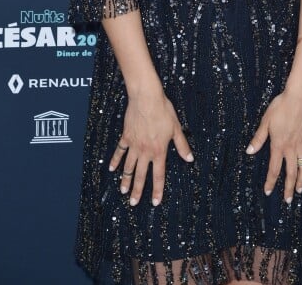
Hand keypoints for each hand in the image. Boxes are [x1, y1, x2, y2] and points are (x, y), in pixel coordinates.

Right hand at [109, 86, 193, 206]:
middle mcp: (145, 151)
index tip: (155, 202)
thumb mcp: (176, 128)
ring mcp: (134, 145)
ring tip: (123, 191)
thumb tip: (189, 159)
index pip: (158, 175)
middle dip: (137, 191)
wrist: (146, 98)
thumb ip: (182, 145)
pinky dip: (115, 160)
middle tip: (133, 203)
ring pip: (128, 166)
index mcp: (159, 151)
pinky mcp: (126, 137)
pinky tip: (112, 168)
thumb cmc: (163, 111)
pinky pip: (120, 151)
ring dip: (126, 180)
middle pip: (140, 175)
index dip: (157, 190)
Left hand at [246, 87, 301, 203]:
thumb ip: (259, 138)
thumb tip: (249, 151)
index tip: (267, 191)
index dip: (270, 181)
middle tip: (287, 201)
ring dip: (301, 181)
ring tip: (298, 191)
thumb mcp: (266, 120)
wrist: (300, 96)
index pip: (274, 168)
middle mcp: (292, 148)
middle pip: (290, 173)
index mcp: (279, 144)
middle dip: (288, 188)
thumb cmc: (281, 106)